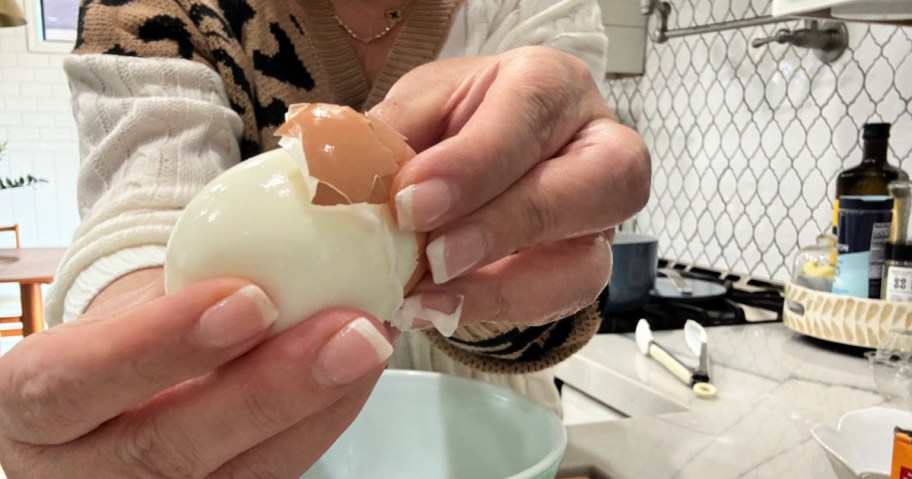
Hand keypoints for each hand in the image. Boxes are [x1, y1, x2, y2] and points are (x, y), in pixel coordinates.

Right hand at [0, 269, 392, 476]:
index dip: (160, 345)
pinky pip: (274, 474)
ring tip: (369, 344)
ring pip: (237, 476)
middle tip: (348, 332)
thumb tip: (308, 217)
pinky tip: (360, 372)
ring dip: (318, 407)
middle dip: (269, 389)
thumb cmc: (133, 324)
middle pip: (166, 447)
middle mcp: (76, 470)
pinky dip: (327, 419)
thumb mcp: (134, 297)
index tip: (250, 297)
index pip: (73, 382)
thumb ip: (195, 280)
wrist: (128, 377)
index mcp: (34, 401)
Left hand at [371, 46, 649, 327]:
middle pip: (597, 184)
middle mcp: (598, 146)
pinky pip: (559, 302)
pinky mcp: (583, 269)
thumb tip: (348, 177)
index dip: (473, 164)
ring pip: (586, 261)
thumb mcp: (419, 108)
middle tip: (433, 257)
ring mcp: (599, 219)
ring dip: (502, 288)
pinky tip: (437, 310)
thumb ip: (394, 133)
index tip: (410, 201)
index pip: (529, 115)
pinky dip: (495, 310)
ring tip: (427, 300)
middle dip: (507, 225)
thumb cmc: (456, 125)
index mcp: (551, 85)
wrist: (480, 158)